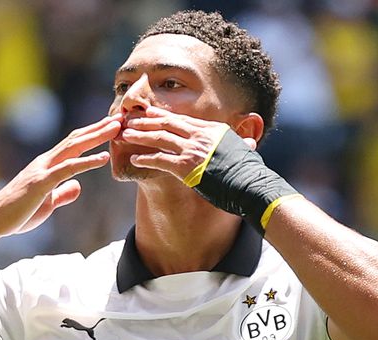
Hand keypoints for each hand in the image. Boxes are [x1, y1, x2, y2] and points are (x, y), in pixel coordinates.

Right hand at [0, 114, 121, 237]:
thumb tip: (77, 186)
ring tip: (117, 129)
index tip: (111, 126)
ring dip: (97, 137)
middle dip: (99, 128)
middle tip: (121, 118)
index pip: (73, 144)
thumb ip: (62, 193)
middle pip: (76, 139)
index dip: (93, 134)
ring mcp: (43, 170)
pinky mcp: (42, 182)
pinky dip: (87, 162)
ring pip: (74, 147)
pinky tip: (104, 158)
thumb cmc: (17, 214)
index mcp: (47, 165)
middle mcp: (45, 162)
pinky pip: (68, 169)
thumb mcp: (47, 203)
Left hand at [120, 106, 257, 179]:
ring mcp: (193, 150)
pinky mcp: (186, 167)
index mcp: (213, 130)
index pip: (183, 119)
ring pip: (160, 138)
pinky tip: (134, 158)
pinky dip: (146, 158)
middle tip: (130, 120)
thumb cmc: (250, 173)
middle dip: (146, 121)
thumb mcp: (246, 151)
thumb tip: (249, 142)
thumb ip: (241, 144)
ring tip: (126, 135)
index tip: (149, 114)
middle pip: (168, 123)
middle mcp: (201, 136)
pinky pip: (160, 160)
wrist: (251, 187)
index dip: (163, 116)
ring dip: (140, 136)